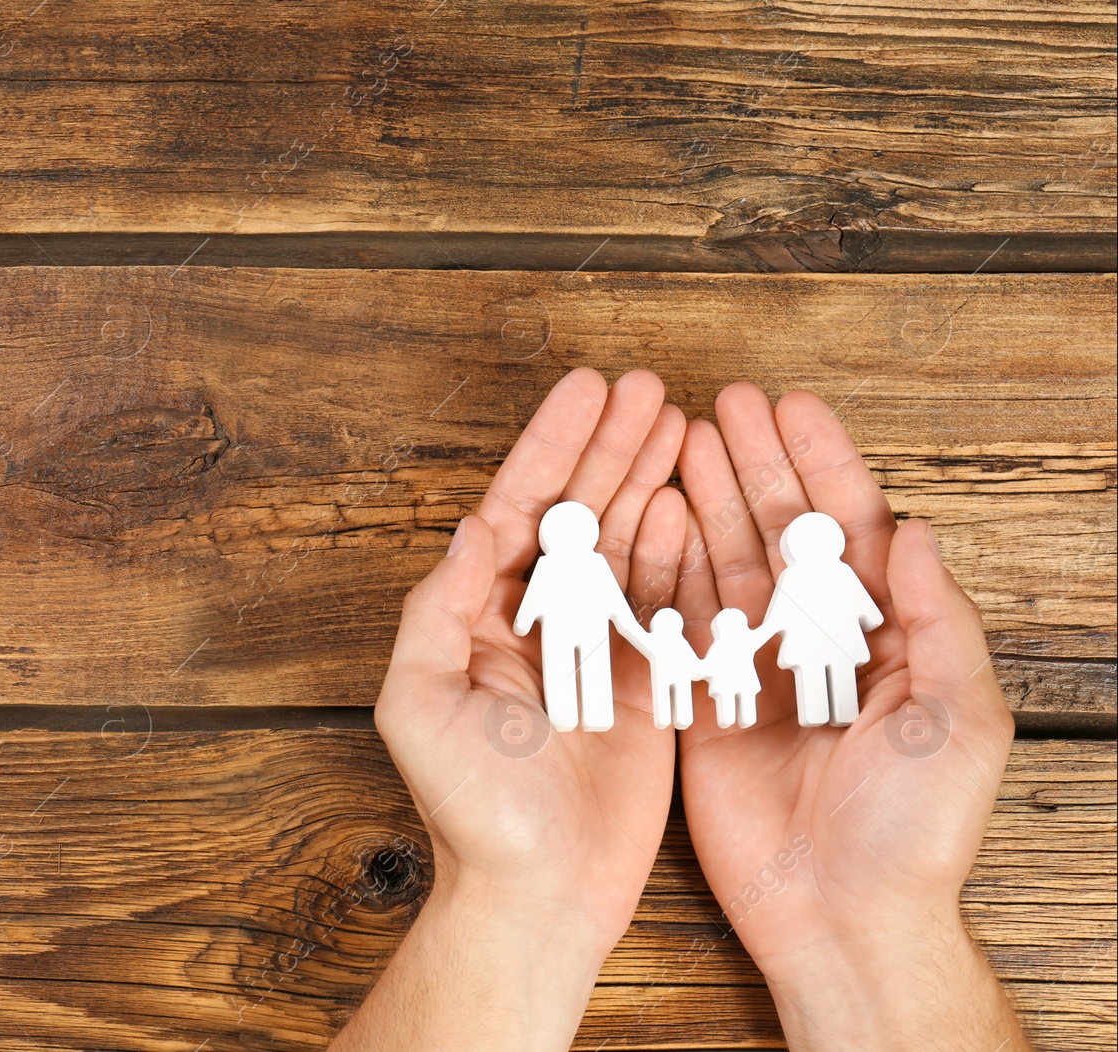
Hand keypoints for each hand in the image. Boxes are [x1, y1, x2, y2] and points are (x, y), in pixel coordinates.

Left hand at [332, 368, 687, 1049]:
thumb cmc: (469, 806)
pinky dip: (677, 548)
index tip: (587, 390)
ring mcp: (592, 645)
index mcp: (477, 616)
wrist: (538, 891)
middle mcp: (535, 620)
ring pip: (623, 542)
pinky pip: (663, 598)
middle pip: (576, 511)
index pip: (517, 509)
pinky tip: (691, 500)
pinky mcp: (642, 680)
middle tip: (645, 387)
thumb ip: (437, 611)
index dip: (552, 447)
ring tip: (676, 421)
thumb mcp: (422, 703)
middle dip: (608, 446)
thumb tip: (468, 529)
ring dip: (647, 480)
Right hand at [674, 383, 1026, 1049]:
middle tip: (720, 402)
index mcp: (884, 635)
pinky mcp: (702, 702)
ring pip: (724, 562)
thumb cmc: (915, 826)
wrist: (840, 914)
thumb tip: (917, 530)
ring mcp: (755, 668)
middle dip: (752, 463)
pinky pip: (678, 621)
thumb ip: (940, 619)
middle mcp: (816, 640)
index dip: (821, 462)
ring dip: (705, 497)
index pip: (850, 528)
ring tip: (679, 438)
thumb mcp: (959, 715)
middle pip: (779, 530)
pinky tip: (652, 517)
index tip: (789, 405)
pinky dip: (664, 567)